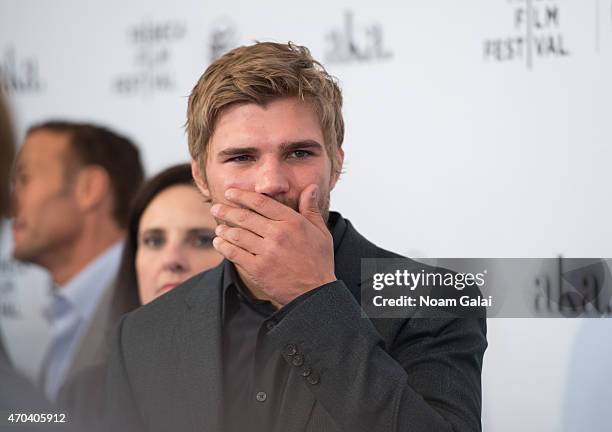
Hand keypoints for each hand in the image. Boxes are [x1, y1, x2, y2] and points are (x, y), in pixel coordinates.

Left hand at [211, 185, 335, 306]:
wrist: (316, 293)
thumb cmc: (319, 261)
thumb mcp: (321, 232)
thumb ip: (310, 209)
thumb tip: (311, 187)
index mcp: (292, 222)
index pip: (261, 203)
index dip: (242, 196)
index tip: (230, 192)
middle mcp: (278, 234)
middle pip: (245, 217)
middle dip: (227, 211)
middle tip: (215, 207)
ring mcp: (266, 252)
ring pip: (237, 235)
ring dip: (224, 230)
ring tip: (219, 228)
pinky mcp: (258, 269)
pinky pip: (234, 254)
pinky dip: (223, 247)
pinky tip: (219, 243)